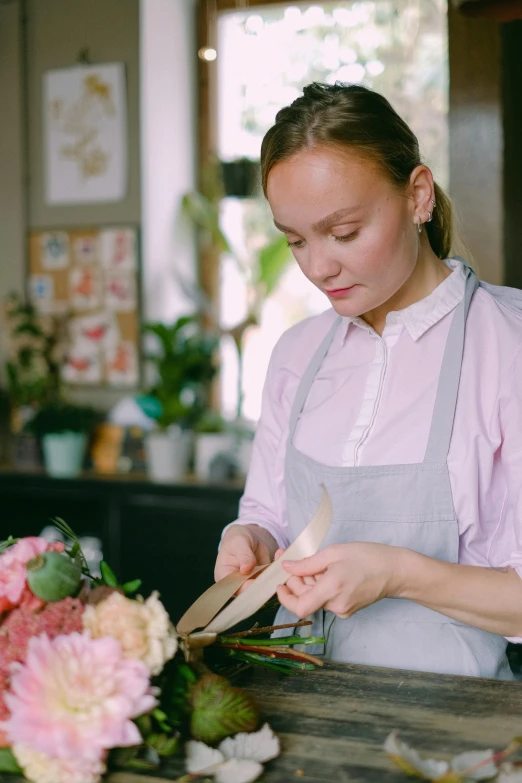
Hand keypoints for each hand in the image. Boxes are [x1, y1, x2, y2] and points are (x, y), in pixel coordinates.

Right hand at [215, 525, 276, 592]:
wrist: (247, 537)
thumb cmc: (237, 540)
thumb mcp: (239, 543)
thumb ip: (243, 555)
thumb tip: (246, 569)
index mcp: (225, 577)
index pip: (235, 588)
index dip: (247, 588)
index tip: (259, 581)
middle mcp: (238, 584)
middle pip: (251, 592)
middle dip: (263, 585)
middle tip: (273, 573)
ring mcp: (252, 582)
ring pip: (264, 586)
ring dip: (274, 576)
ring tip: (279, 560)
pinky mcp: (264, 579)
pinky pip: (273, 578)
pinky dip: (279, 568)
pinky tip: (280, 554)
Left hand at [276, 542, 403, 618]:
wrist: (396, 571)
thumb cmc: (368, 557)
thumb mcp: (335, 552)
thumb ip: (308, 563)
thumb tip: (286, 567)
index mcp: (332, 589)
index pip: (300, 607)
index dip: (285, 597)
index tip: (280, 582)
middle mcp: (336, 605)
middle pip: (305, 599)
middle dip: (294, 581)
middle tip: (289, 558)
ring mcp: (343, 610)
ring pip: (314, 598)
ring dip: (307, 582)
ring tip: (312, 562)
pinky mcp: (347, 609)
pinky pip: (326, 599)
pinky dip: (320, 586)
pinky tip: (325, 572)